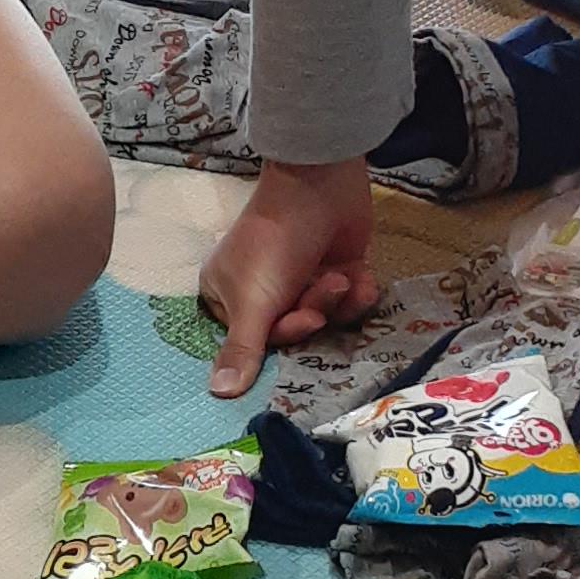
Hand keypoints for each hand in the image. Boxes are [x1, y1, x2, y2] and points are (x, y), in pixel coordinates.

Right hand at [201, 158, 379, 400]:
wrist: (322, 184)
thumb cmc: (276, 242)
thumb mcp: (254, 300)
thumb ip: (243, 350)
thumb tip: (218, 394)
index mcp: (229, 295)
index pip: (259, 340)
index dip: (289, 332)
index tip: (305, 315)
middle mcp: (263, 290)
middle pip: (295, 330)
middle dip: (316, 310)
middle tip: (328, 288)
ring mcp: (302, 278)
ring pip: (325, 316)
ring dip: (338, 300)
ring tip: (341, 275)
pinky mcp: (337, 268)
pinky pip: (348, 300)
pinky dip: (358, 291)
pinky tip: (362, 276)